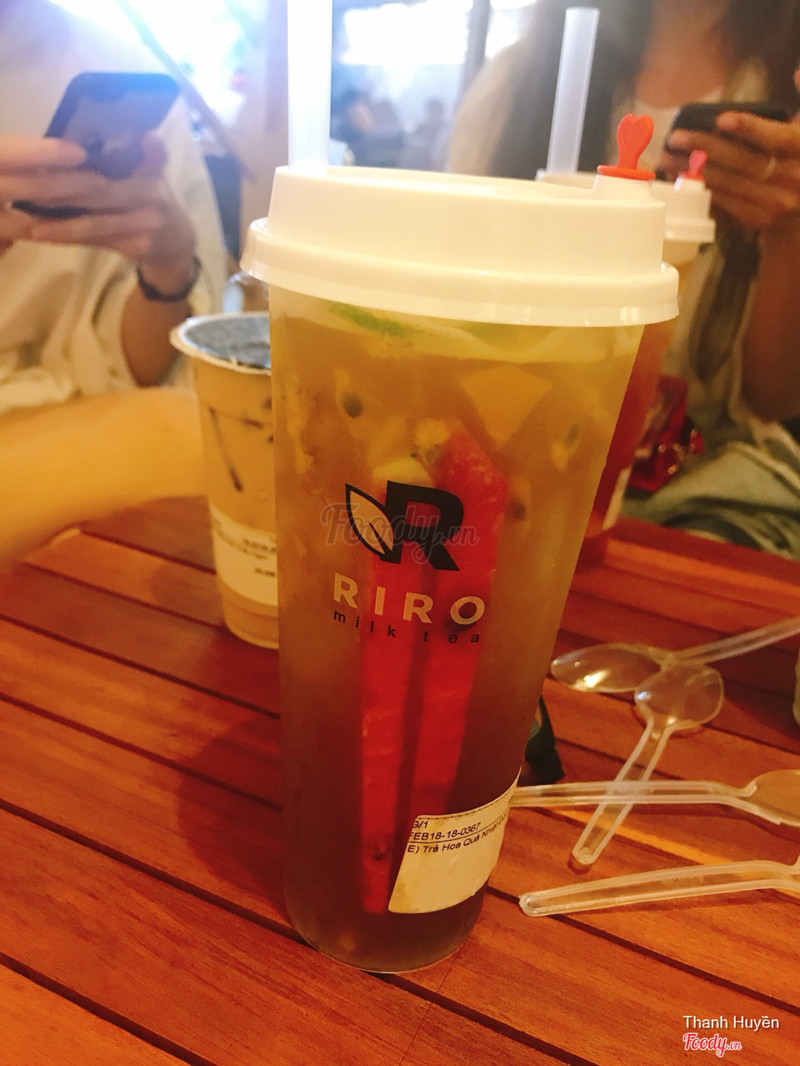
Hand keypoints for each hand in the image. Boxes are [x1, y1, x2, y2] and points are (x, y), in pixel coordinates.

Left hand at [12, 131, 196, 291]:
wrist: (178, 246)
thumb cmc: (159, 204)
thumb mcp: (158, 176)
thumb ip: (151, 157)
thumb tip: (148, 134)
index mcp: (150, 183)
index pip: (109, 177)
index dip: (79, 174)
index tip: (51, 168)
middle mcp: (149, 206)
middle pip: (98, 199)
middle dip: (62, 197)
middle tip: (31, 195)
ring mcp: (143, 230)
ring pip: (96, 227)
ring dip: (63, 227)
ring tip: (34, 227)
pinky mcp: (137, 249)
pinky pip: (98, 243)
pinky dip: (72, 239)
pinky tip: (49, 237)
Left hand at [663, 111, 799, 233]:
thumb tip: (796, 71)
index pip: (777, 139)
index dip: (749, 129)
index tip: (721, 119)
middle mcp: (789, 179)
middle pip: (743, 162)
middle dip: (706, 149)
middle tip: (675, 138)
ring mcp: (771, 204)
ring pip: (728, 186)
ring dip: (694, 173)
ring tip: (667, 160)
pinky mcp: (755, 220)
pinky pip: (723, 207)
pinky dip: (699, 194)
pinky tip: (678, 183)